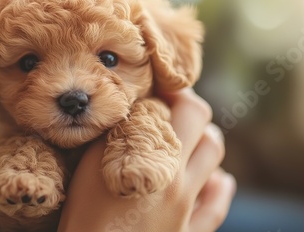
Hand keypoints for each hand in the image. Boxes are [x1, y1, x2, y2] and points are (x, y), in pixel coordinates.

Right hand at [58, 89, 235, 231]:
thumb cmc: (84, 213)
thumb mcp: (93, 162)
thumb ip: (119, 132)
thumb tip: (137, 108)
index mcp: (161, 160)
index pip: (191, 110)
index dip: (181, 93)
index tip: (164, 91)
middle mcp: (182, 182)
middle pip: (209, 135)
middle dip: (194, 116)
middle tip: (172, 111)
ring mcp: (189, 210)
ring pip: (216, 165)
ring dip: (205, 145)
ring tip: (187, 140)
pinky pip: (216, 206)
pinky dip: (219, 187)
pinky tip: (215, 180)